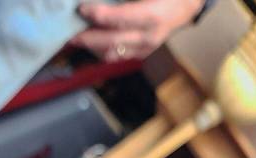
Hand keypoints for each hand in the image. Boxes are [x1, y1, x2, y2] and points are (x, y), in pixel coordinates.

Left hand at [72, 0, 204, 62]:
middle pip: (112, 42)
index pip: (121, 19)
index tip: (82, 9)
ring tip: (74, 39)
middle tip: (69, 34)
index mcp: (153, 16)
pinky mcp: (141, 53)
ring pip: (112, 53)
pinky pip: (117, 56)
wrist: (186, 5)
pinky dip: (101, 50)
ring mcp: (145, 48)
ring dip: (91, 47)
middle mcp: (148, 37)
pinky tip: (90, 42)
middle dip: (88, 39)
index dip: (100, 15)